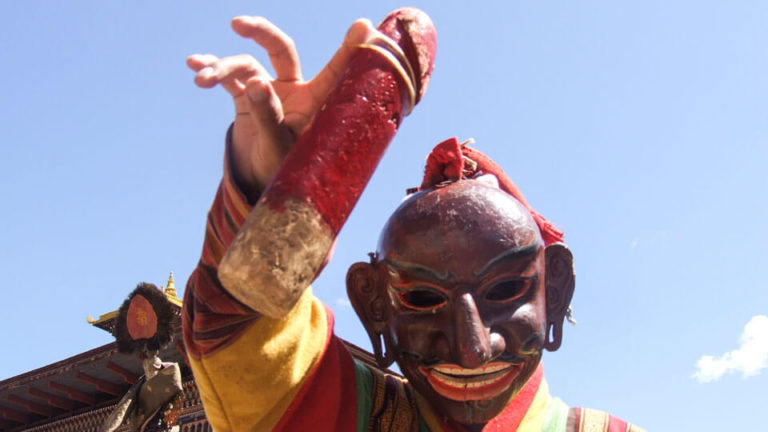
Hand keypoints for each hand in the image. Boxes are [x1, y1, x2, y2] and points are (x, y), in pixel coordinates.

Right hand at [187, 16, 378, 197]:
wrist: (260, 183)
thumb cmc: (281, 170)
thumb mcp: (277, 146)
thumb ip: (268, 116)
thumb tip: (255, 81)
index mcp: (313, 102)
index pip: (333, 71)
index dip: (349, 50)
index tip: (364, 27)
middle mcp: (293, 90)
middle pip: (280, 49)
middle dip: (261, 32)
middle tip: (238, 24)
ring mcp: (269, 91)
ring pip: (246, 65)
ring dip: (221, 68)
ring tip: (201, 80)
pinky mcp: (247, 97)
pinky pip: (229, 78)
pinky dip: (212, 70)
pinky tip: (195, 64)